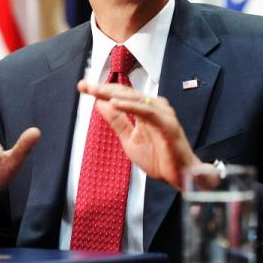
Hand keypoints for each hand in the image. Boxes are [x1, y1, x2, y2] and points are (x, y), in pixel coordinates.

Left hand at [77, 80, 199, 189]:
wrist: (180, 176)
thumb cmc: (159, 158)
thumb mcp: (129, 139)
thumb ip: (117, 121)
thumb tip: (101, 104)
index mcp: (145, 109)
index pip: (120, 95)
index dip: (101, 90)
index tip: (83, 87)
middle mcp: (154, 107)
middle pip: (125, 93)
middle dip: (103, 88)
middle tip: (84, 85)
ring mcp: (162, 114)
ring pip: (135, 98)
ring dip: (113, 94)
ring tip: (95, 91)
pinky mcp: (167, 124)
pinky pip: (147, 112)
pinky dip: (131, 106)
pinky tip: (115, 104)